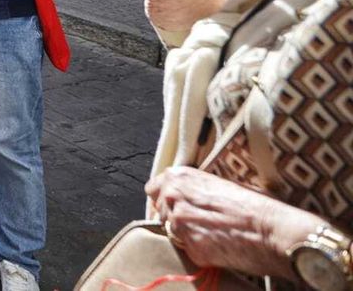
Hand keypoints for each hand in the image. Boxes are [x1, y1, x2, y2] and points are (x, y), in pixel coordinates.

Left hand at [147, 167, 314, 279]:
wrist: (274, 230)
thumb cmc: (256, 205)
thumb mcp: (221, 184)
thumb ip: (196, 189)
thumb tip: (189, 197)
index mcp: (180, 177)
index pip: (153, 189)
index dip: (165, 199)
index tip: (177, 206)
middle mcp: (173, 197)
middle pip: (161, 212)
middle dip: (176, 219)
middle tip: (201, 224)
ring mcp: (179, 223)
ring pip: (171, 233)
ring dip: (187, 236)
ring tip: (215, 236)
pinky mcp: (189, 247)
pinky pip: (187, 251)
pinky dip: (200, 252)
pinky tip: (220, 248)